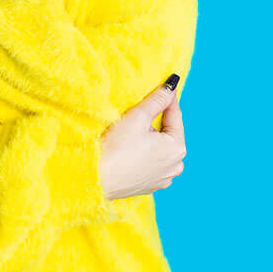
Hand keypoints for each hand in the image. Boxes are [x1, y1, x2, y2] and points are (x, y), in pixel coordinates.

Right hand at [98, 81, 185, 201]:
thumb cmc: (116, 148)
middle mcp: (176, 165)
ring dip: (152, 140)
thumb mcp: (137, 117)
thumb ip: (157, 100)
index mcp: (177, 148)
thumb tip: (172, 85)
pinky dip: (146, 155)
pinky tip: (131, 151)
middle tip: (142, 111)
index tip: (165, 85)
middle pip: (169, 134)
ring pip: (161, 150)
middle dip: (158, 122)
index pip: (176, 115)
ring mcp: (164, 178)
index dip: (168, 99)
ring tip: (134, 133)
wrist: (95, 179)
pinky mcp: (151, 186)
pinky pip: (153, 164)